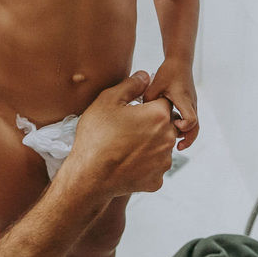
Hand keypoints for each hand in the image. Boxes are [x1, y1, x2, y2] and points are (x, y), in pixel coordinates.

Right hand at [61, 71, 176, 197]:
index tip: (135, 107)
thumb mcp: (108, 101)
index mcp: (159, 116)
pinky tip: (126, 162)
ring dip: (149, 144)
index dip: (149, 102)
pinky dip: (144, 164)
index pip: (164, 101)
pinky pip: (154, 167)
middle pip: (165, 124)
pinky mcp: (157, 181)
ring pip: (161, 147)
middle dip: (151, 123)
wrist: (89, 176)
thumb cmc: (96, 135)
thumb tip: (146, 75)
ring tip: (125, 146)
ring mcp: (164, 162)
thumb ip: (131, 85)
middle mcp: (168, 139)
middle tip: (127, 127)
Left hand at [147, 63, 198, 149]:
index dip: (184, 127)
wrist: (180, 62)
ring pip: (195, 124)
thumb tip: (141, 115)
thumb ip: (148, 99)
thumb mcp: (155, 85)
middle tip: (178, 148)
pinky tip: (174, 130)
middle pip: (196, 127)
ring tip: (177, 144)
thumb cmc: (168, 72)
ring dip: (187, 134)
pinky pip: (191, 119)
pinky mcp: (190, 104)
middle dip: (188, 139)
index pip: (191, 119)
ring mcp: (192, 104)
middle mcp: (191, 103)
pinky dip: (185, 127)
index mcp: (183, 99)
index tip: (175, 126)